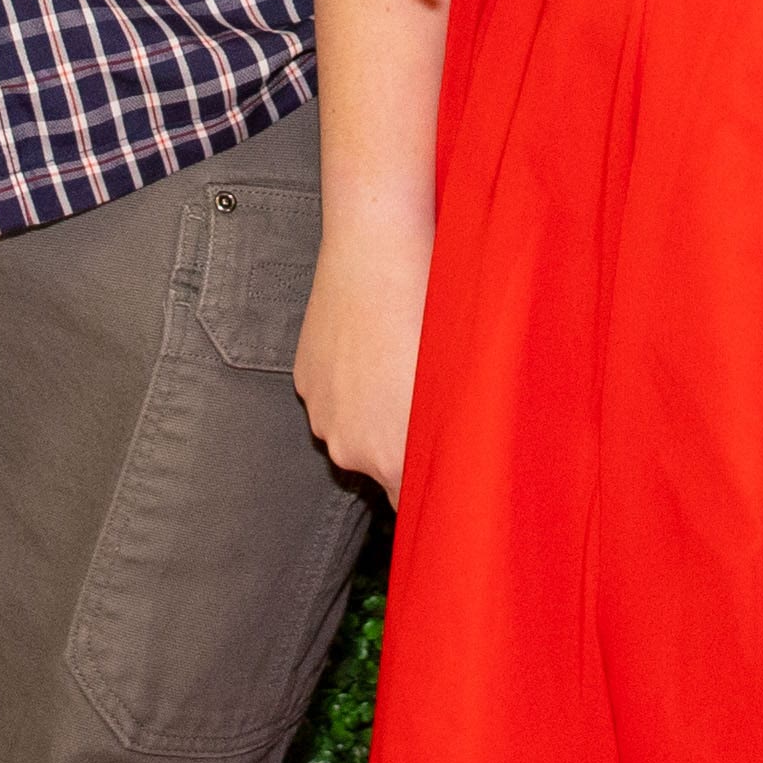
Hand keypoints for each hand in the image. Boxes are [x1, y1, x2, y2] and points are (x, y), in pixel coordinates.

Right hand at [294, 195, 433, 498]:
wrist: (378, 256)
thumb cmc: (432, 315)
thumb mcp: (457, 384)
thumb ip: (451, 440)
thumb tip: (458, 466)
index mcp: (394, 458)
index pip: (410, 506)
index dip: (428, 487)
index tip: (443, 467)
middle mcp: (351, 449)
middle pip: (380, 468)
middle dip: (401, 444)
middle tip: (426, 397)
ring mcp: (322, 414)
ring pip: (353, 431)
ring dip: (372, 412)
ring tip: (397, 362)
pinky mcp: (304, 381)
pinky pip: (332, 400)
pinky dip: (349, 385)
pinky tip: (370, 347)